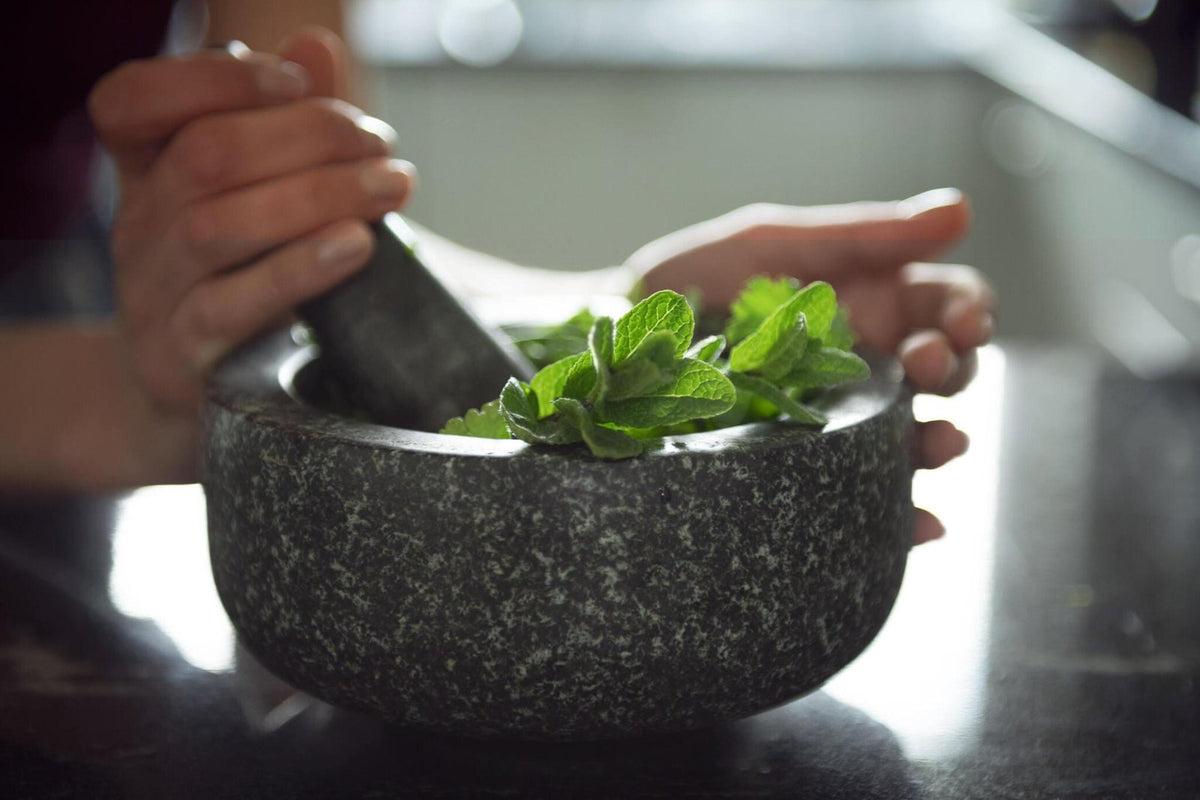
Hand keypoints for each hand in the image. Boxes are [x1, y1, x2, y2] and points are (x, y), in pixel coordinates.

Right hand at [87, 30, 413, 476]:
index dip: (214, 77)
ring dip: (320, 196)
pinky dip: (300, 269)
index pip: (136, 99)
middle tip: (381, 143)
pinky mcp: (184, 358)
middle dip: (309, 134)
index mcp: (145, 173)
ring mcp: (154, 294)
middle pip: (206, 155)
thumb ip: (281, 125)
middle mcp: (139, 226)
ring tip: (392, 186)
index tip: (298, 78)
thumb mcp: (251, 201)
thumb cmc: (237, 283)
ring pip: (220, 226)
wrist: (186, 403)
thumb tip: (316, 47)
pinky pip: (232, 306)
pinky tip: (358, 246)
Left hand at [627, 189, 994, 544]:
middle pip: (945, 370)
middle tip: (926, 367)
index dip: (971, 312)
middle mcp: (868, 363)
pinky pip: (869, 495)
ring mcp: (843, 419)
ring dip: (940, 441)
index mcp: (872, 302)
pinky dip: (905, 515)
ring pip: (917, 435)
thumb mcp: (775, 242)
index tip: (964, 323)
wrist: (620, 340)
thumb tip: (959, 211)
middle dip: (954, 369)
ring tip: (938, 443)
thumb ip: (862, 234)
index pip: (947, 305)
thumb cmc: (696, 282)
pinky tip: (920, 522)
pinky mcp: (812, 469)